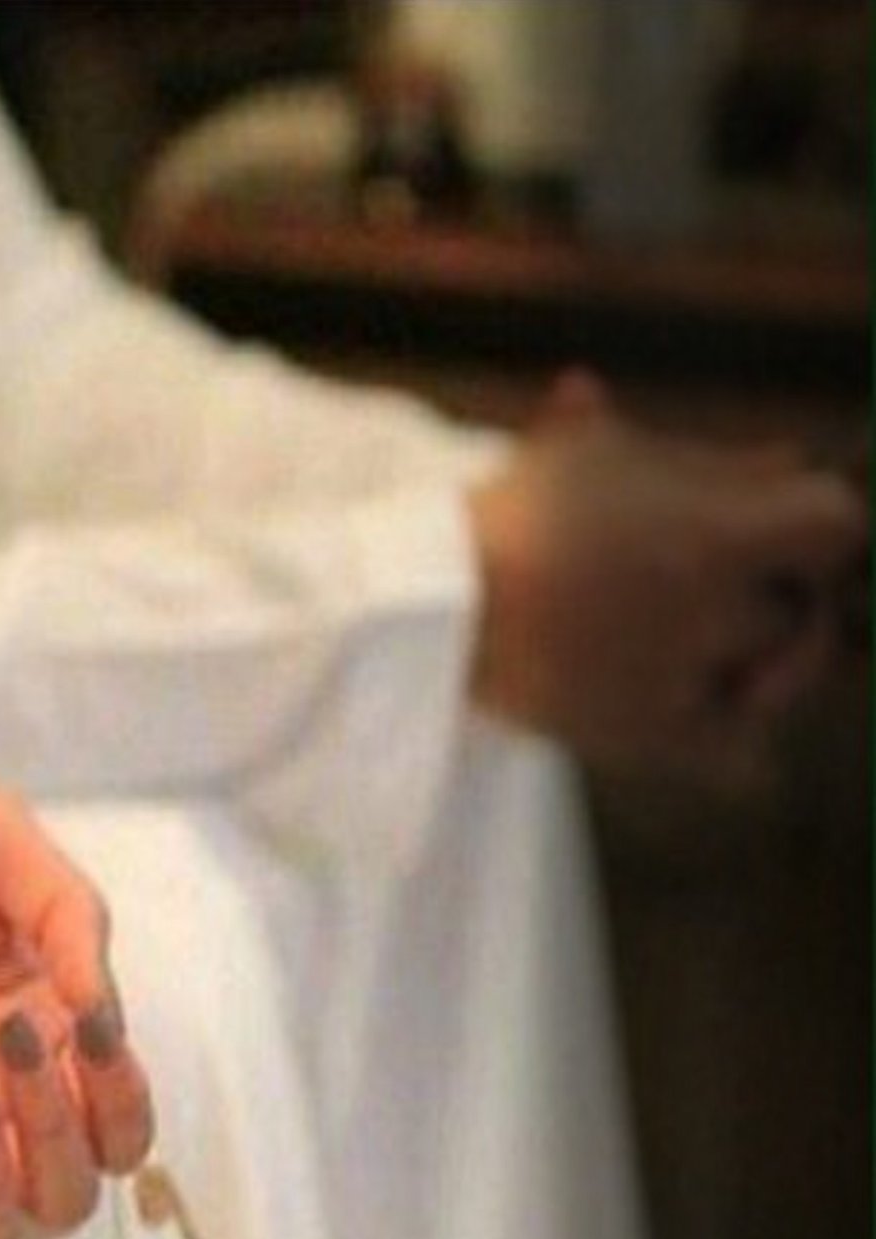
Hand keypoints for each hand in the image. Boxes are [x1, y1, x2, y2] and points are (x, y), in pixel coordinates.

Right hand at [469, 372, 865, 790]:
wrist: (432, 605)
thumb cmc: (514, 514)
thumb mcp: (606, 457)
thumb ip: (708, 460)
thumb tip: (793, 461)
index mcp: (714, 533)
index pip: (838, 525)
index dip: (819, 522)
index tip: (789, 525)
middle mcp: (709, 613)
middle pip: (801, 607)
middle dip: (774, 591)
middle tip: (734, 584)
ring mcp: (679, 681)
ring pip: (774, 679)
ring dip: (763, 661)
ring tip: (716, 643)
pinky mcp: (643, 736)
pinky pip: (734, 752)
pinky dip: (739, 737)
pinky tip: (723, 709)